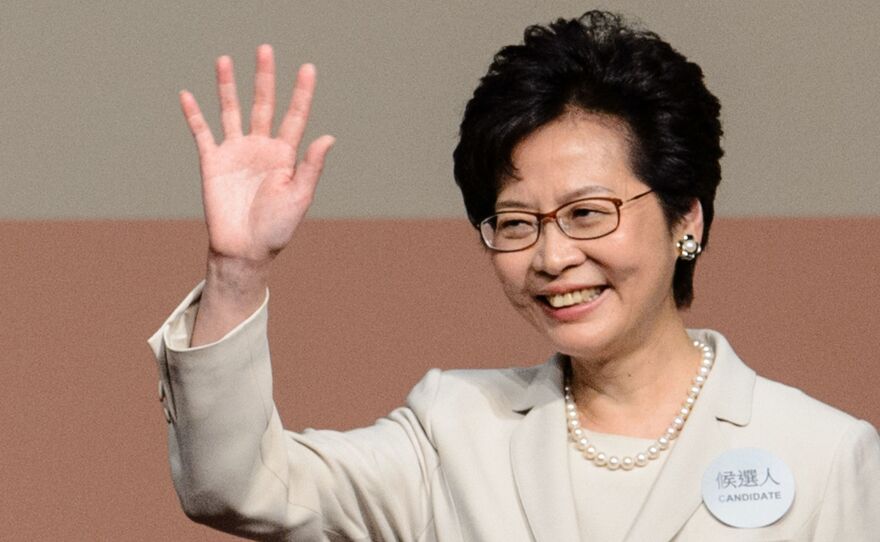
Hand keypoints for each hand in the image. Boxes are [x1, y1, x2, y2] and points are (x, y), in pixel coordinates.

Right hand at [180, 44, 333, 265]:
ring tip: (225, 60)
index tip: (307, 67)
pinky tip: (187, 94)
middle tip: (265, 49)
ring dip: (228, 86)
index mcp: (285, 155)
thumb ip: (311, 166)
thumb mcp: (299, 197)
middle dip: (264, 77)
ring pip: (231, 111)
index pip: (295, 116)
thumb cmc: (277, 228)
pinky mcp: (212, 162)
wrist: (245, 250)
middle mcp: (261, 148)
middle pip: (263, 104)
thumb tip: (328, 137)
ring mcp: (236, 152)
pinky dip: (194, 114)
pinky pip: (202, 132)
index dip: (301, 92)